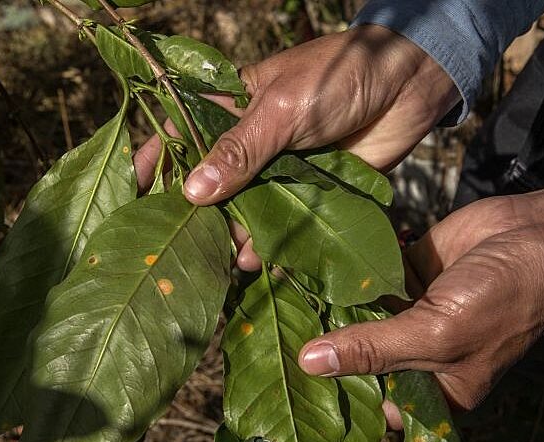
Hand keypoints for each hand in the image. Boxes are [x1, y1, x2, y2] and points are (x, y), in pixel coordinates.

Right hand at [136, 24, 458, 269]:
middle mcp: (248, 143)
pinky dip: (268, 244)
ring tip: (214, 264)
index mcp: (230, 107)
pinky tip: (254, 264)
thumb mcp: (280, 108)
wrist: (409, 84)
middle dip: (192, 214)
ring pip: (242, 209)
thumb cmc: (338, 76)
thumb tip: (195, 192)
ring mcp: (277, 171)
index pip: (178, 133)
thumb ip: (239, 151)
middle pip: (209, 183)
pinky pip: (282, 224)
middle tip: (172, 247)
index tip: (134, 196)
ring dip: (229, 235)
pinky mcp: (308, 194)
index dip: (156, 162)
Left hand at [296, 184, 543, 426]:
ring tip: (281, 304)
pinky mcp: (406, 275)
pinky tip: (308, 272)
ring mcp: (411, 314)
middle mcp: (419, 355)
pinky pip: (368, 282)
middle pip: (363, 359)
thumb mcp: (434, 335)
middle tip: (278, 341)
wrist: (536, 236)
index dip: (342, 398)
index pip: (379, 405)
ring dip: (331, 310)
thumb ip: (373, 349)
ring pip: (361, 318)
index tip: (296, 388)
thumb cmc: (500, 300)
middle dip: (329, 349)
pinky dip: (346, 277)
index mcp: (436, 389)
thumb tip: (309, 364)